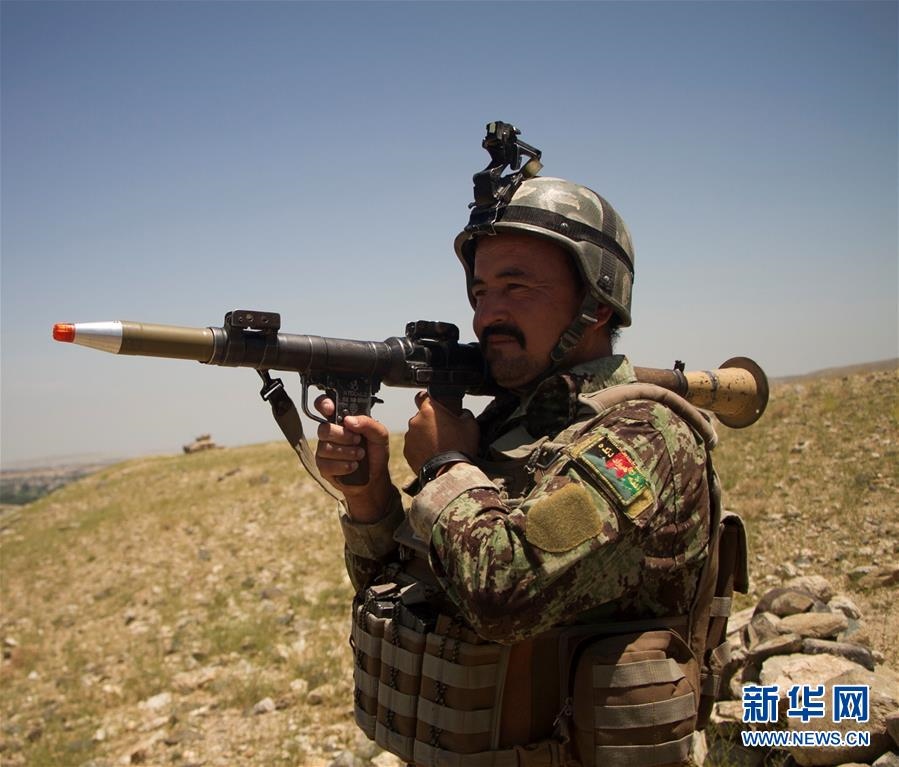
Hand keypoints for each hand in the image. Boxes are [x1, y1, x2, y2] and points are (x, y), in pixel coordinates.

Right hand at [314, 395, 394, 521]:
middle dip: (343, 436)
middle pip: (324, 429)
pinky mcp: (323, 467)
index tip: (330, 409)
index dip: (323, 404)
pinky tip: (353, 466)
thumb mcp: (380, 435)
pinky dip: (343, 466)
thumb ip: (368, 423)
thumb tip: (349, 420)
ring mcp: (324, 450)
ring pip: (325, 447)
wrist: (376, 477)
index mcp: (342, 421)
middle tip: (358, 440)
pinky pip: (326, 464)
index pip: (325, 406)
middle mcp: (330, 433)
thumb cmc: (375, 452)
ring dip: (346, 452)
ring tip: (360, 455)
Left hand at [403, 392, 479, 475]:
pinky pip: (414, 446)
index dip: (428, 399)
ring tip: (438, 446)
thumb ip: (464, 414)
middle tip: (443, 432)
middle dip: (430, 422)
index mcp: (429, 411)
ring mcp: (409, 437)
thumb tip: (462, 413)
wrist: (449, 472)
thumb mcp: (471, 425)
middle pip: (422, 417)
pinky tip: (433, 455)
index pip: (422, 396)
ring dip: (425, 436)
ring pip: (417, 432)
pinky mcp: (407, 452)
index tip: (435, 406)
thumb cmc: (460, 447)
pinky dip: (421, 449)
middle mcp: (415, 421)